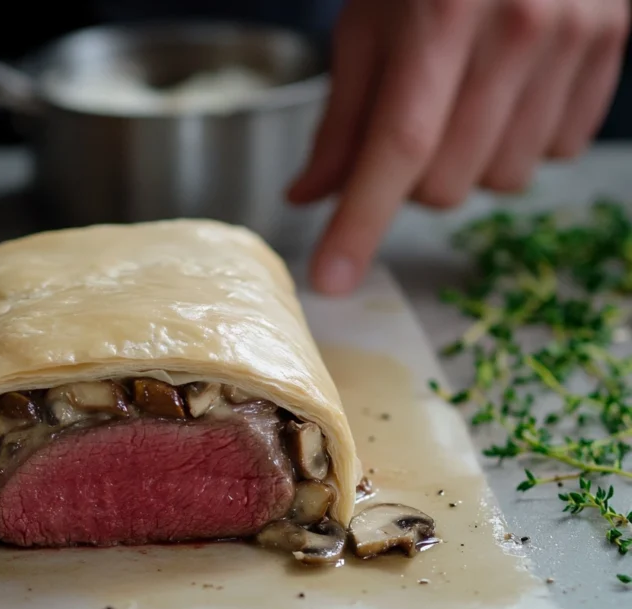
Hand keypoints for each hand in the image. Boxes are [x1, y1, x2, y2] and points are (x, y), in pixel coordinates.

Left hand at [288, 0, 629, 294]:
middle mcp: (516, 30)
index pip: (395, 147)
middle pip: (447, 182)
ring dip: (468, 165)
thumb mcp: (367, 27)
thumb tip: (308, 199)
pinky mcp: (611, 49)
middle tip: (410, 126)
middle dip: (411, 181)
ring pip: (502, 181)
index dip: (360, 223)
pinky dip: (521, 141)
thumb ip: (341, 119)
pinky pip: (556, 154)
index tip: (331, 280)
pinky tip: (510, 91)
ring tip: (463, 101)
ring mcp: (573, 40)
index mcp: (440, 17)